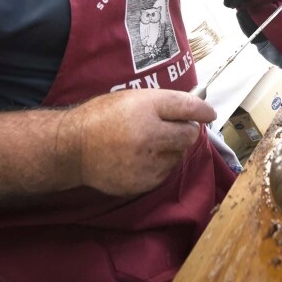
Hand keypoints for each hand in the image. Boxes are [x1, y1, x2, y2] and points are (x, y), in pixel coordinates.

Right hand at [64, 89, 216, 195]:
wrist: (73, 148)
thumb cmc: (102, 117)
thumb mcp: (132, 98)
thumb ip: (164, 102)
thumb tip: (197, 107)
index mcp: (146, 108)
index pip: (187, 107)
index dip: (202, 110)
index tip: (208, 113)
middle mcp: (149, 135)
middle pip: (188, 134)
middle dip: (185, 130)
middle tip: (171, 127)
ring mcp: (147, 162)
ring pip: (178, 155)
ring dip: (172, 149)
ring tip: (149, 143)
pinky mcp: (143, 182)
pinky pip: (165, 172)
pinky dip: (160, 165)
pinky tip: (141, 158)